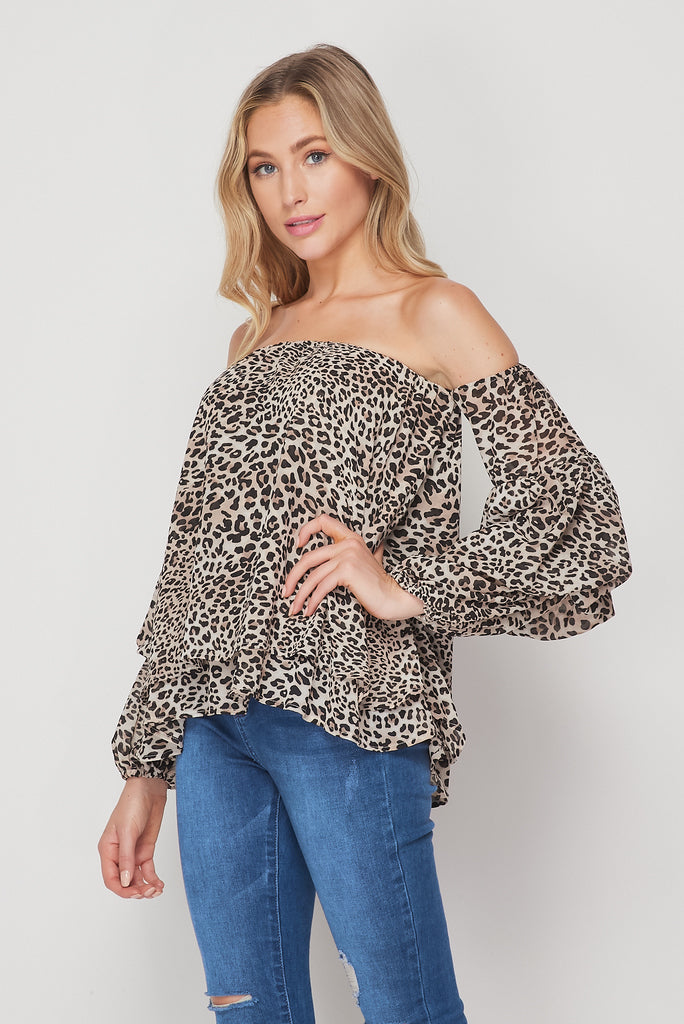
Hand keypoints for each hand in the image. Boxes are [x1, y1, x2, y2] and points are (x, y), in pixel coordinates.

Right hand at [98, 777, 167, 899]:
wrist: (149, 789)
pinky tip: (159, 884)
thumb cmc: (132, 804)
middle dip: (135, 890)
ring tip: (156, 890)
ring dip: (145, 887)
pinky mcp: (146, 849)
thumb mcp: (127, 831)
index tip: (135, 893)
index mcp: (107, 850)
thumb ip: (127, 857)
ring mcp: (133, 853)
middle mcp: (119, 854)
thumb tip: (126, 882)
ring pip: (137, 878)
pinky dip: (153, 879)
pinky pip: (147, 870)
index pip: (111, 879)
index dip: (122, 890)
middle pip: (124, 881)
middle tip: (149, 892)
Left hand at [281, 513, 424, 620]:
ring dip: (300, 595)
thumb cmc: (379, 584)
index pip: (323, 521)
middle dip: (293, 577)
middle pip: (308, 557)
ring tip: (294, 608)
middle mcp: (348, 544)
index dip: (306, 530)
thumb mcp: (368, 561)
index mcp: (351, 538)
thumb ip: (356, 554)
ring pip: (312, 576)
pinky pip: (321, 586)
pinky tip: (308, 610)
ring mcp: (347, 556)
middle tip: (285, 592)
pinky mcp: (347, 571)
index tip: (298, 546)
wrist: (394, 598)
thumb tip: (344, 556)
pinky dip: (312, 600)